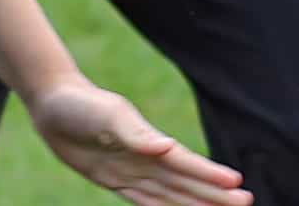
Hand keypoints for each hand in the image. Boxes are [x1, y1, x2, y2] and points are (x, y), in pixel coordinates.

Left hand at [28, 79, 250, 205]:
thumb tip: (166, 149)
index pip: (184, 164)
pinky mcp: (113, 178)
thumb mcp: (108, 116)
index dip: (210, 176)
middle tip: (246, 202)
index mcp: (147, 141)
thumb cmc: (81, 104)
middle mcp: (144, 158)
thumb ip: (136, 134)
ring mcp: (130, 169)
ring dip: (195, 202)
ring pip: (169, 193)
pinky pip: (142, 199)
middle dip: (214, 194)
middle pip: (185, 182)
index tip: (237, 185)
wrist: (52, 102)